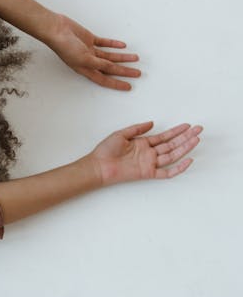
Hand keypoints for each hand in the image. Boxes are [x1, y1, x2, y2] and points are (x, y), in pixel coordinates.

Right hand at [46, 14, 140, 90]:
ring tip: (135, 58)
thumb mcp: (84, 58)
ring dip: (122, 57)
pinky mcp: (89, 39)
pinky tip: (122, 45)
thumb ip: (100, 63)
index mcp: (85, 69)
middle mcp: (88, 61)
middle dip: (124, 71)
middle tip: (137, 73)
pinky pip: (104, 43)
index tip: (128, 87)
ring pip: (110, 56)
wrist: (56, 29)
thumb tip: (112, 67)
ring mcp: (89, 50)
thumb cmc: (65, 46)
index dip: (117, 84)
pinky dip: (114, 45)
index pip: (104, 79)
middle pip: (110, 68)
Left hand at [87, 121, 202, 186]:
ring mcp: (150, 163)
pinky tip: (188, 160)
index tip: (187, 125)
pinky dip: (178, 167)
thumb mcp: (121, 134)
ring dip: (185, 148)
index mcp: (143, 144)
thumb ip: (137, 128)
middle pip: (171, 144)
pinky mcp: (148, 173)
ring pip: (172, 155)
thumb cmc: (106, 150)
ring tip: (196, 139)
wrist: (98, 165)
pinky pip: (167, 172)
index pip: (164, 136)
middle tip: (199, 130)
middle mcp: (149, 153)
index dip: (176, 131)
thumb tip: (152, 122)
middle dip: (185, 137)